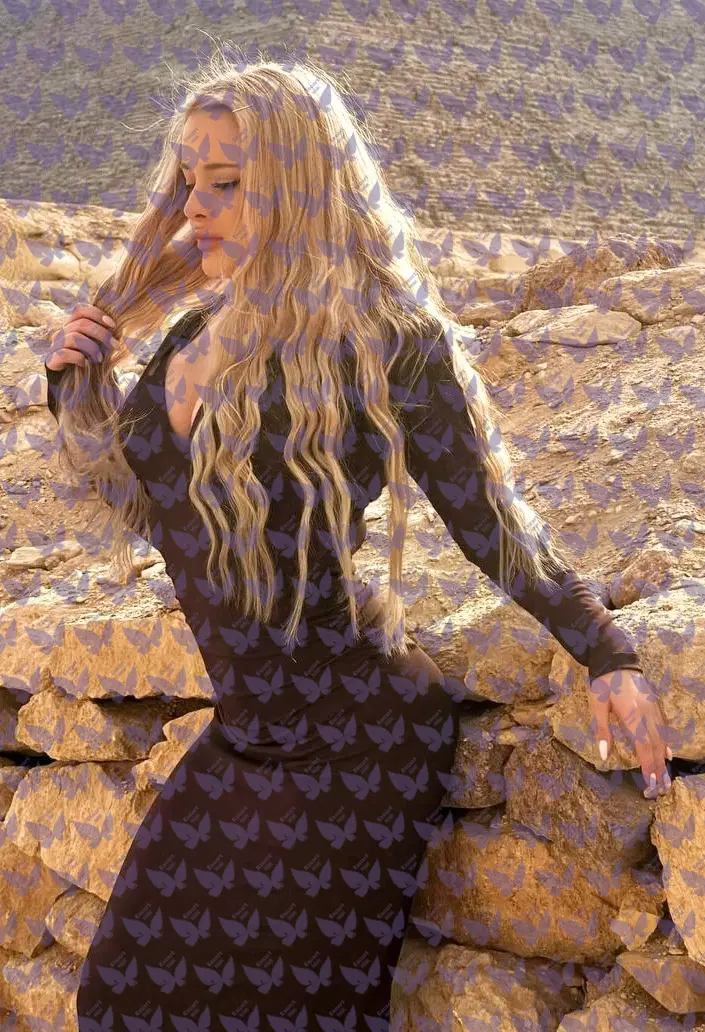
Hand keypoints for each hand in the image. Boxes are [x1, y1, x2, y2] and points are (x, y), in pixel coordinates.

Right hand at [46, 303, 118, 372]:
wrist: (70, 382)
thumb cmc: (87, 361)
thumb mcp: (97, 346)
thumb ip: (103, 337)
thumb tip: (118, 331)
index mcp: (71, 325)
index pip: (81, 310)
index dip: (97, 314)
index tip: (113, 325)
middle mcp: (62, 332)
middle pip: (82, 324)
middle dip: (102, 334)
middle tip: (115, 345)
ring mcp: (55, 345)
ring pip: (74, 337)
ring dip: (92, 348)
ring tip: (100, 359)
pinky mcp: (51, 359)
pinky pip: (64, 353)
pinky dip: (79, 358)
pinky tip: (86, 365)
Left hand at [588, 669, 671, 798]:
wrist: (616, 659)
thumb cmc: (603, 682)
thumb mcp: (597, 704)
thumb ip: (602, 730)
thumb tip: (604, 755)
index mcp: (632, 714)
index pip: (643, 744)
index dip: (647, 763)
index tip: (650, 781)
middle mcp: (647, 713)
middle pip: (655, 744)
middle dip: (658, 766)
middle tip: (660, 786)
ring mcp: (653, 708)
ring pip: (661, 736)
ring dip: (662, 757)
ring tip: (664, 776)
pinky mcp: (654, 704)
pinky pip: (663, 726)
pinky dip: (665, 742)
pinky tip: (668, 753)